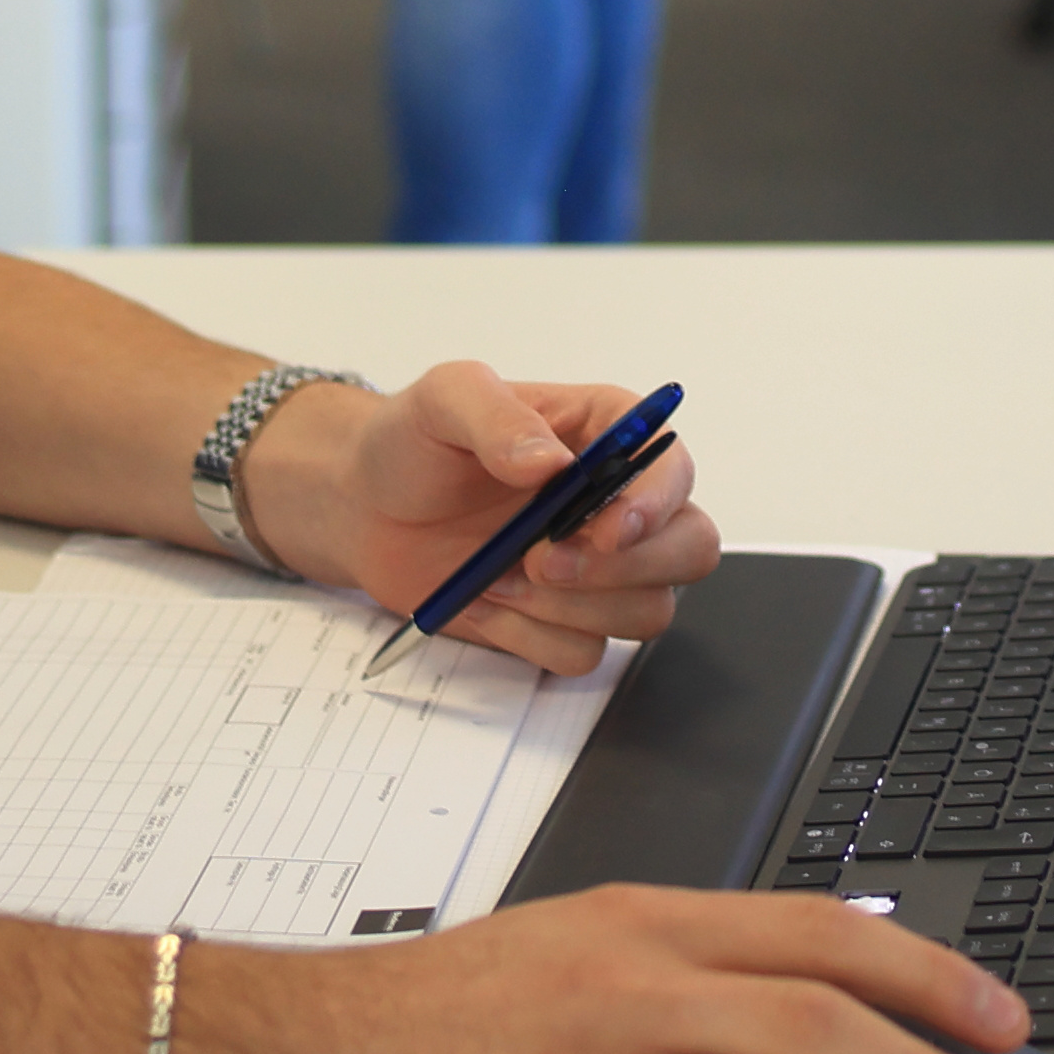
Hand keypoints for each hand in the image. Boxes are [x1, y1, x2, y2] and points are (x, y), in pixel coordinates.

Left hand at [249, 364, 717, 673]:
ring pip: (644, 613)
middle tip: (542, 560)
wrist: (363, 509)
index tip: (607, 528)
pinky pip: (584, 654)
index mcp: (605, 433)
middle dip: (622, 569)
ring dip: (569, 606)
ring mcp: (596, 567)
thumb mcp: (444, 400)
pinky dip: (534, 637)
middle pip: (689, 549)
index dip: (656, 504)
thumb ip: (498, 417)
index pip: (673, 468)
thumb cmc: (410, 443)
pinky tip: (492, 602)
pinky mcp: (563, 617)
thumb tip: (550, 460)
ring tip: (500, 574)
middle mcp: (615, 502)